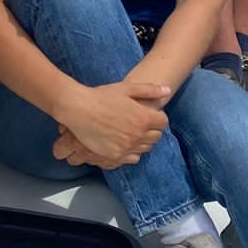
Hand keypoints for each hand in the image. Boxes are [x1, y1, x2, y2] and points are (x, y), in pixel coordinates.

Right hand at [56, 79, 170, 168]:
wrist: (79, 109)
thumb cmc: (102, 96)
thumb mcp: (126, 88)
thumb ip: (149, 90)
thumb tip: (168, 91)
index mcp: (143, 118)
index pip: (163, 122)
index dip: (158, 117)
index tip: (150, 115)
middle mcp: (138, 135)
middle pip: (157, 137)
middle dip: (152, 129)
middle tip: (141, 123)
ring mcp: (127, 147)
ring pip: (146, 148)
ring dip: (144, 141)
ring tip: (132, 132)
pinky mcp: (116, 155)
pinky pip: (134, 158)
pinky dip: (133, 152)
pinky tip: (125, 143)